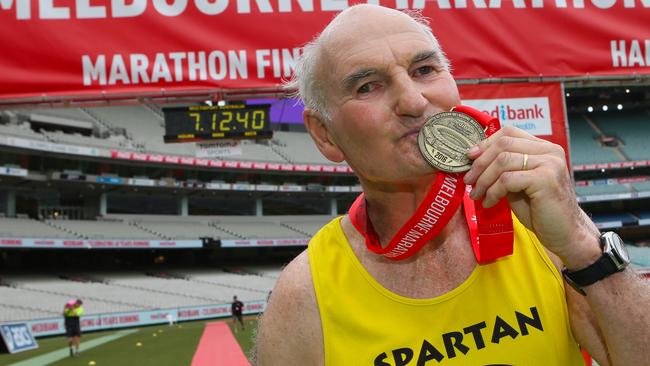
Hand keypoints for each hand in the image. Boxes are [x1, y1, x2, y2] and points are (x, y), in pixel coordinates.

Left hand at [463, 126, 599, 265]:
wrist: (564, 233)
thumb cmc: (539, 209)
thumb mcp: (518, 182)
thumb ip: (504, 168)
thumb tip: (474, 159)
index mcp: (544, 148)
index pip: (509, 133)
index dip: (486, 143)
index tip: (470, 157)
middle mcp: (549, 151)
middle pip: (504, 144)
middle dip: (480, 163)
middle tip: (468, 180)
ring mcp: (549, 163)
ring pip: (503, 161)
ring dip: (484, 180)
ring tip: (476, 194)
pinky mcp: (545, 179)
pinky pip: (507, 179)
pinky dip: (493, 191)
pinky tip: (490, 202)